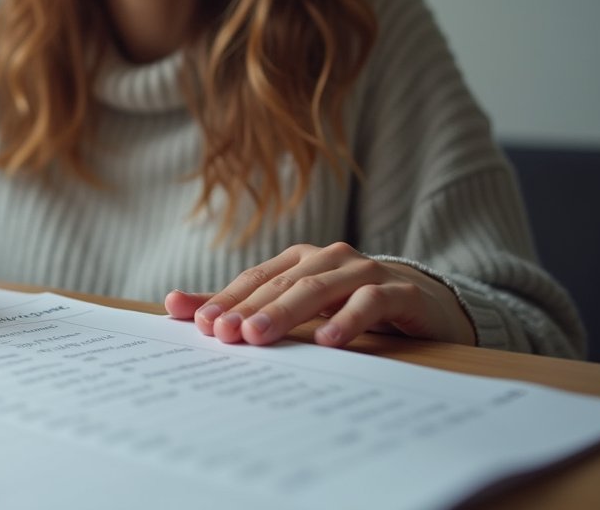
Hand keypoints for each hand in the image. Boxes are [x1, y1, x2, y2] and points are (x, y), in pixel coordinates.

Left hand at [163, 242, 475, 347]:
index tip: (202, 326)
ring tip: (259, 337)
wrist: (426, 304)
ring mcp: (365, 271)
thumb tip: (173, 306)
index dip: (228, 300)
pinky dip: (348, 320)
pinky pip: (370, 302)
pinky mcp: (399, 292)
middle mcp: (329, 258)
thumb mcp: (295, 310)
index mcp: (299, 260)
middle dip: (249, 308)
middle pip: (281, 284)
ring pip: (319, 289)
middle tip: (224, 335)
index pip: (255, 279)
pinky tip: (328, 341)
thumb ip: (238, 308)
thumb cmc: (348, 307)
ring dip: (286, 312)